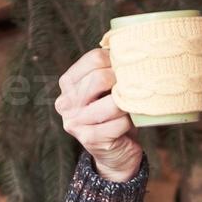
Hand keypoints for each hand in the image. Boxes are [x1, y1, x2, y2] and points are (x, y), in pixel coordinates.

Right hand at [55, 47, 143, 182]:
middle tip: (135, 88)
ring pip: (112, 102)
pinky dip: (130, 122)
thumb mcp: (108, 91)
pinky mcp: (89, 139)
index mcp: (68, 83)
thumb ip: (109, 71)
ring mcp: (75, 121)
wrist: (117, 154)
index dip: (117, 61)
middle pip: (100, 78)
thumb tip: (128, 46)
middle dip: (123, 81)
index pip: (94, 59)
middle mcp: (66, 102)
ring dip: (128, 105)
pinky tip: (128, 125)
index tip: (128, 69)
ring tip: (131, 108)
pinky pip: (119, 123)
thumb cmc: (115, 117)